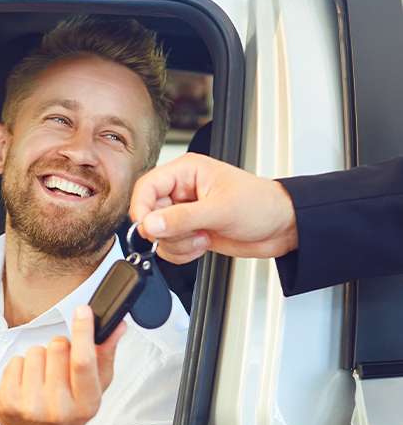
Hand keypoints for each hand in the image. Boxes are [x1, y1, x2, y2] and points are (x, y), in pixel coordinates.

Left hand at [0, 306, 125, 424]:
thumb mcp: (95, 389)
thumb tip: (117, 327)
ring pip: (35, 351)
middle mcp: (58, 408)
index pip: (83, 361)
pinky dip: (22, 367)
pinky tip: (28, 384)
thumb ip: (106, 355)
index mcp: (85, 404)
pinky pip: (15, 361)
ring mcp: (30, 407)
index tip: (83, 311)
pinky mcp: (7, 402)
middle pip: (57, 348)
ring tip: (44, 378)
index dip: (84, 332)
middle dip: (60, 348)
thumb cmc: (70, 413)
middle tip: (60, 368)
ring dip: (40, 359)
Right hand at [128, 153, 298, 263]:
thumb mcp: (221, 210)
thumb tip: (150, 224)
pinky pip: (169, 246)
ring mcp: (185, 213)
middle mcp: (182, 191)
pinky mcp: (189, 232)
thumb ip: (182, 218)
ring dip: (177, 244)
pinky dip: (181, 253)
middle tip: (187, 234)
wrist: (282, 228)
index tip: (147, 228)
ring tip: (201, 238)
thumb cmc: (262, 205)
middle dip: (166, 231)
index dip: (142, 208)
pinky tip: (201, 245)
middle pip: (149, 214)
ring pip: (158, 234)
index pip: (147, 186)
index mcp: (187, 172)